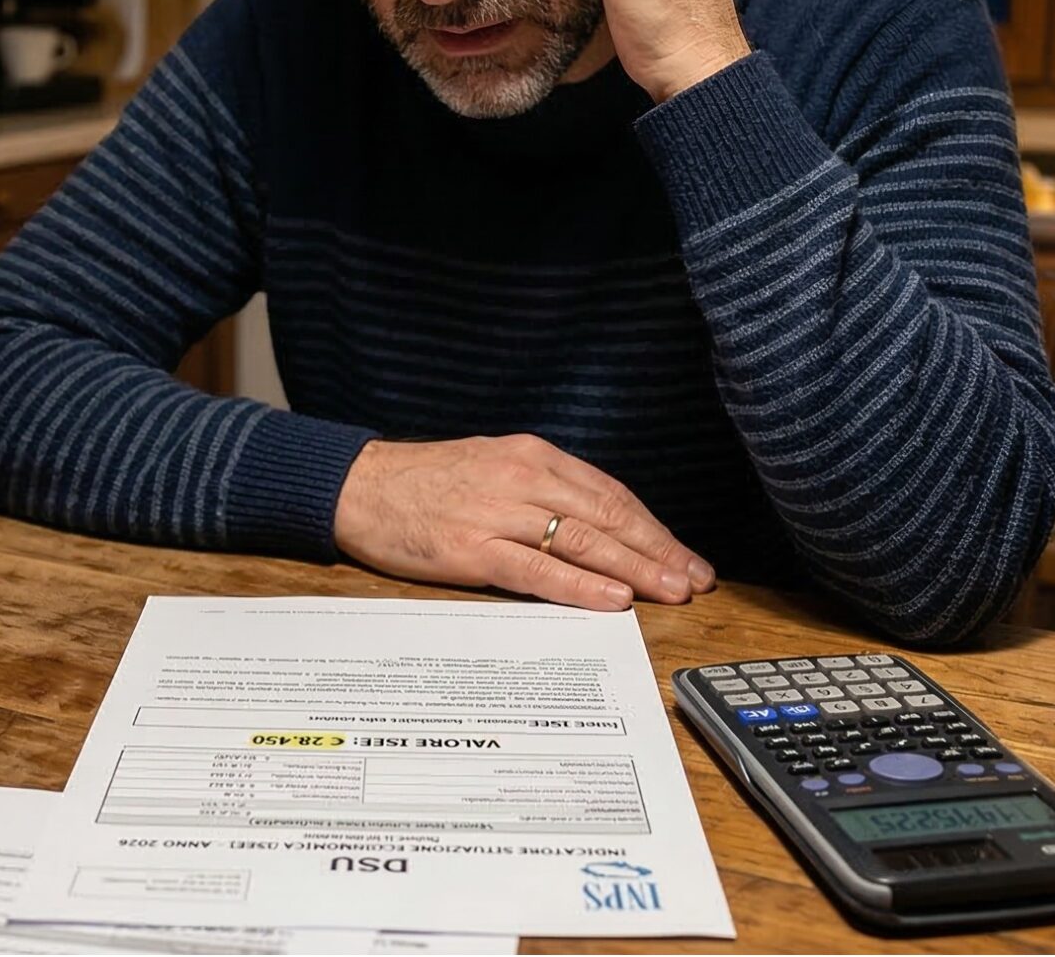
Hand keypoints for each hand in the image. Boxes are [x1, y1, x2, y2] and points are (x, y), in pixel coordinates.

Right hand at [333, 434, 716, 609]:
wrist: (357, 485)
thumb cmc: (424, 483)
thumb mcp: (492, 469)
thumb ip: (541, 492)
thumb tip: (595, 529)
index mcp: (532, 456)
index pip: (609, 494)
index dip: (653, 528)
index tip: (685, 556)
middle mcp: (522, 478)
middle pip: (607, 516)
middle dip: (658, 551)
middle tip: (696, 580)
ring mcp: (498, 512)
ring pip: (583, 541)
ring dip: (635, 569)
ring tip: (672, 591)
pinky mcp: (472, 548)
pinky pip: (537, 569)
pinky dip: (580, 585)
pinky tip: (614, 599)